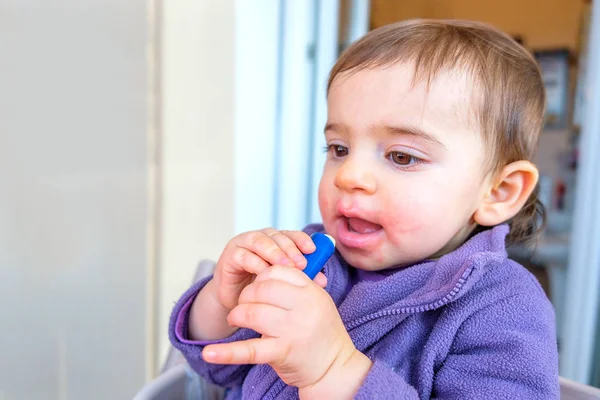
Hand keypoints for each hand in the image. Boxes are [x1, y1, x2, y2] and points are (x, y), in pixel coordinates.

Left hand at [202, 266, 371, 397]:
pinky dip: (226, 352)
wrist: (335, 367)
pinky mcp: (282, 352)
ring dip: (237, 315)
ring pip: (252, 312)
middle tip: (243, 305)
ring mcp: (293, 329)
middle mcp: (304, 307)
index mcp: (311, 291)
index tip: (257, 287)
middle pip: (261, 289)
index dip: (261, 276)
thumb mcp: (317, 301)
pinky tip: (210, 353)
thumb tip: (268, 270)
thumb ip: (296, 285)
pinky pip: (250, 350)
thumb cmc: (322, 332)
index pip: (277, 271)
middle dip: (246, 296)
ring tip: (236, 319)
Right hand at [213, 228, 326, 310]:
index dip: (301, 239)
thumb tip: (322, 280)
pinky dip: (256, 263)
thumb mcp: (283, 281)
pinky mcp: (229, 255)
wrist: (237, 303)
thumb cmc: (261, 289)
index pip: (290, 235)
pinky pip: (244, 256)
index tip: (312, 250)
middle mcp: (259, 238)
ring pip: (260, 242)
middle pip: (276, 236)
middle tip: (302, 263)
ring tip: (286, 266)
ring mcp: (242, 244)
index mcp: (274, 241)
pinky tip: (265, 274)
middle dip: (290, 249)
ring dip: (274, 253)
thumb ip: (301, 277)